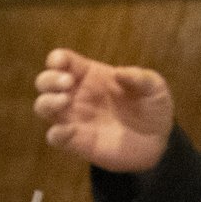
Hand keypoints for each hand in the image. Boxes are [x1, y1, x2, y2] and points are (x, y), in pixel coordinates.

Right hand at [34, 49, 175, 172]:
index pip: (63, 61)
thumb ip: (141, 78)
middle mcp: (77, 94)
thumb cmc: (152, 108)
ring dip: (47, 102)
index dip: (57, 59)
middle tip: (68, 83)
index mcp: (91, 75)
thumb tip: (119, 73)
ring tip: (65, 101)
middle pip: (45, 82)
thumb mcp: (155, 88)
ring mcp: (74, 118)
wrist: (158, 142)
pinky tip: (69, 131)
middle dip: (49, 79)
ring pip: (43, 107)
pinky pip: (54, 137)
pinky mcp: (76, 142)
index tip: (62, 62)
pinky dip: (56, 133)